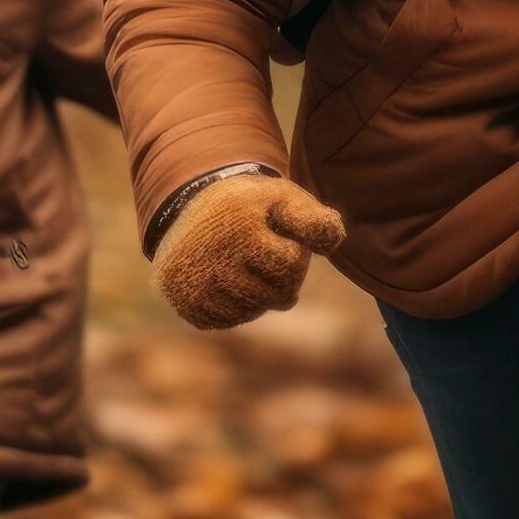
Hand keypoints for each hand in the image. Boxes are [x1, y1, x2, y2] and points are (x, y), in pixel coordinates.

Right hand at [151, 175, 344, 329]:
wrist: (187, 208)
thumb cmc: (248, 206)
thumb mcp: (281, 198)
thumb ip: (313, 218)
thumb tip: (334, 240)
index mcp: (239, 226)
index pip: (291, 264)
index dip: (294, 252)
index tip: (278, 235)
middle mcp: (212, 256)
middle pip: (276, 295)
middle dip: (281, 278)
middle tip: (263, 254)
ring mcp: (194, 282)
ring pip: (253, 311)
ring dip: (259, 294)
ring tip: (245, 264)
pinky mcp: (184, 302)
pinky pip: (228, 320)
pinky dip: (236, 305)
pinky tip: (226, 281)